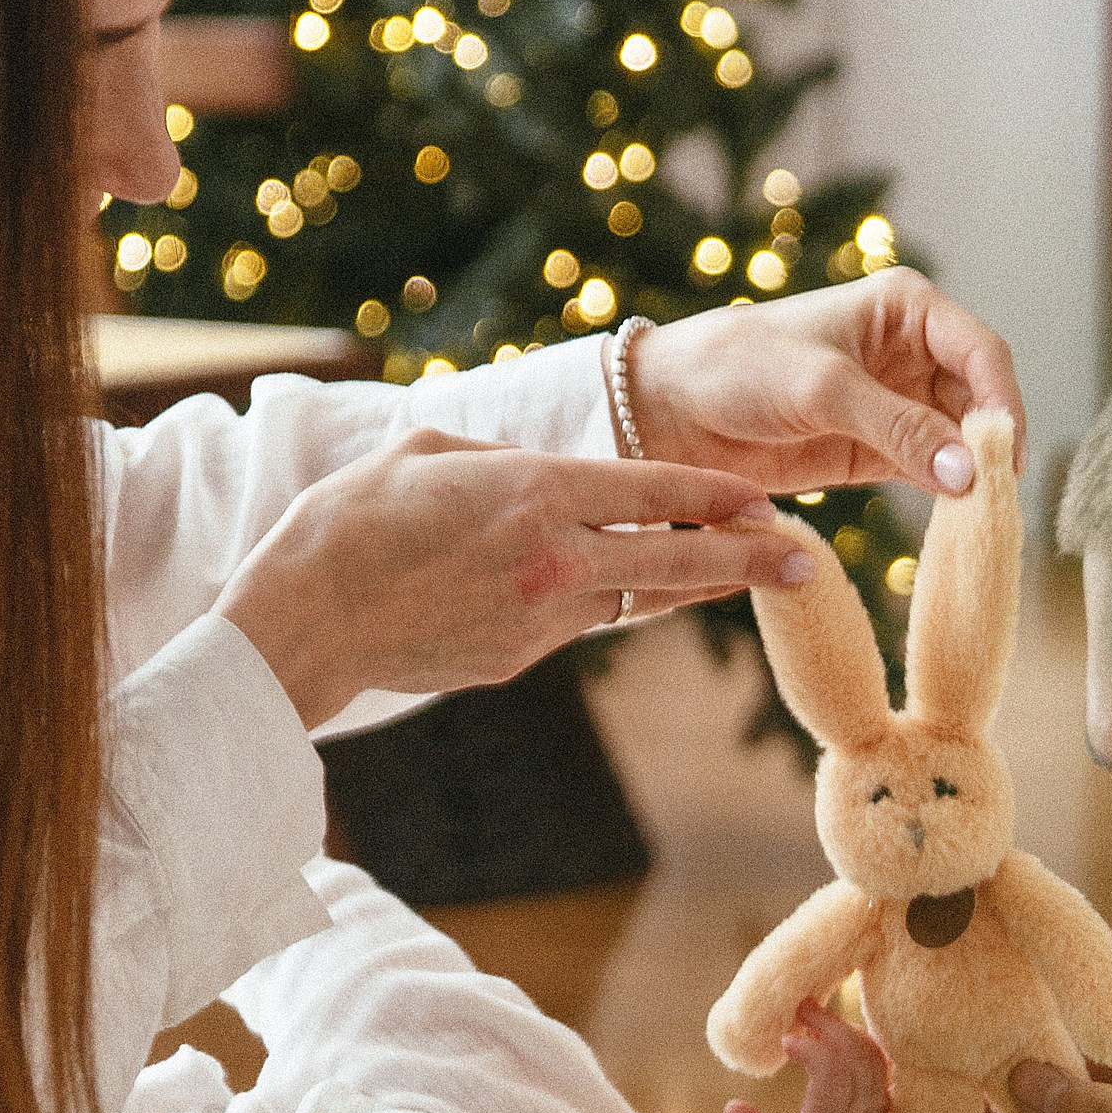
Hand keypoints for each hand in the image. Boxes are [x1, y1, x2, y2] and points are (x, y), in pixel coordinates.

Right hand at [217, 431, 815, 731]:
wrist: (304, 620)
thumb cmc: (351, 521)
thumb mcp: (429, 453)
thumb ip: (502, 455)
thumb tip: (544, 470)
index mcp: (536, 492)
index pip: (655, 490)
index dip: (718, 496)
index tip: (768, 498)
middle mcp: (555, 557)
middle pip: (677, 558)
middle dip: (749, 559)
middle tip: (807, 560)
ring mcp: (541, 617)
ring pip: (637, 597)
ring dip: (688, 584)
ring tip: (743, 573)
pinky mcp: (519, 660)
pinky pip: (578, 625)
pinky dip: (602, 606)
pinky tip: (622, 593)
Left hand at [624, 275, 1024, 496]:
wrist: (672, 412)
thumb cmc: (740, 368)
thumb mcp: (823, 390)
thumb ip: (898, 428)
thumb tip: (969, 473)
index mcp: (906, 309)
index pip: (981, 352)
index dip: (1002, 402)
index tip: (1005, 456)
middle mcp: (912, 352)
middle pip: (978, 401)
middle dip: (990, 447)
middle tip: (998, 499)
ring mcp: (897, 405)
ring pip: (959, 442)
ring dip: (971, 477)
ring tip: (982, 518)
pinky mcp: (877, 453)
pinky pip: (928, 474)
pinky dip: (945, 498)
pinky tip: (956, 523)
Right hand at [724, 999, 894, 1112]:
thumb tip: (732, 1107)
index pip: (832, 1073)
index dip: (811, 1049)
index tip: (786, 1039)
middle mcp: (864, 1109)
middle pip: (858, 1054)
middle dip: (830, 1024)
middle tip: (802, 1005)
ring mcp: (880, 1105)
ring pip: (873, 1056)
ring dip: (846, 1030)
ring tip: (818, 1016)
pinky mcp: (886, 1104)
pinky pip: (881, 1064)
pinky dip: (863, 1043)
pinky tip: (842, 1035)